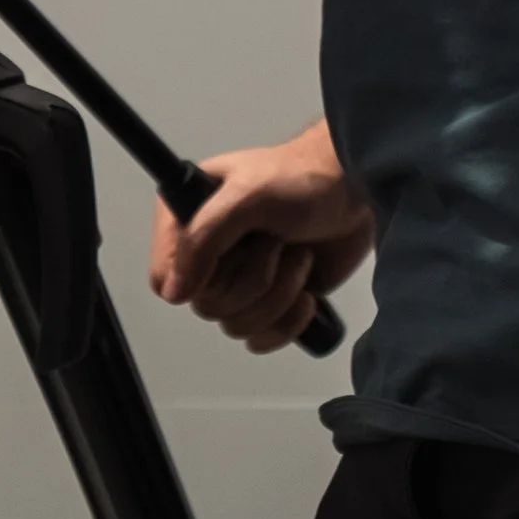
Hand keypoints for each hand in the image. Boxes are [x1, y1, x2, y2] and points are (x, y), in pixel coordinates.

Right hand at [150, 123, 373, 355]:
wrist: (353, 191)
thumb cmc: (301, 179)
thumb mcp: (245, 197)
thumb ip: (202, 239)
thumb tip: (175, 292)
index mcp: (188, 218)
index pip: (164, 278)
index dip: (196, 279)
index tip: (228, 258)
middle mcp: (209, 253)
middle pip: (207, 307)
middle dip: (253, 279)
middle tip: (276, 241)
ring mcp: (240, 279)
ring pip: (237, 325)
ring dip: (278, 294)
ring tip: (297, 256)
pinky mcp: (270, 302)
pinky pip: (262, 339)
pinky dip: (289, 320)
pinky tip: (306, 291)